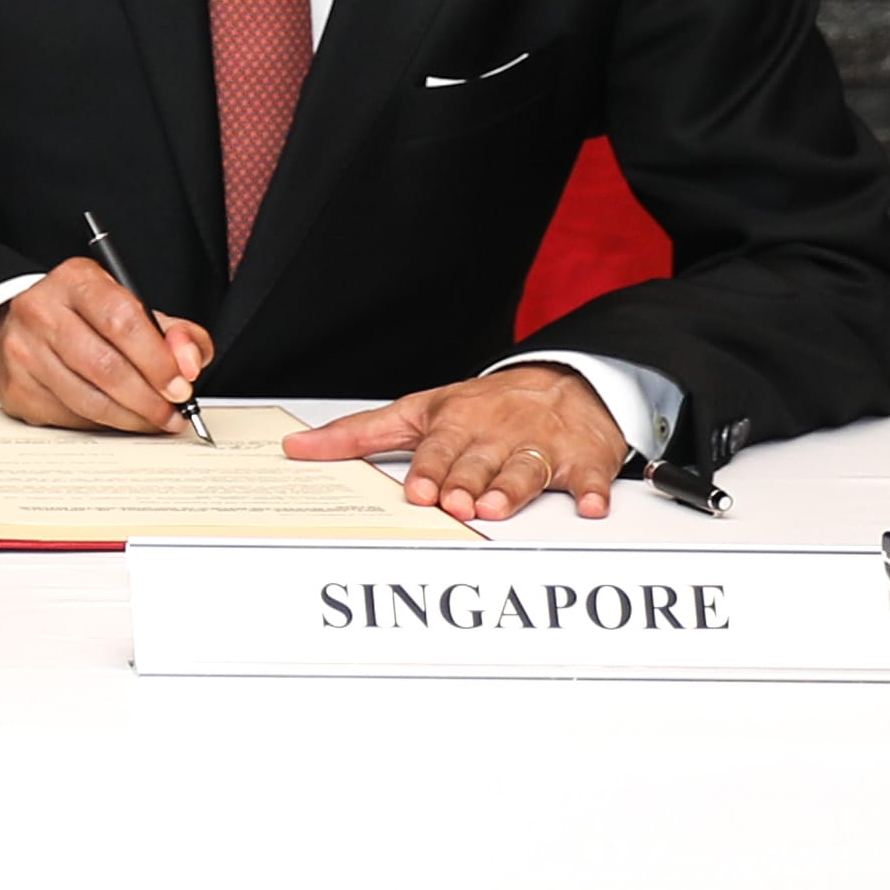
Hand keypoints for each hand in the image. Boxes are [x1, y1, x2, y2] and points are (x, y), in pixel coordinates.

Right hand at [0, 257, 219, 433]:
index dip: (157, 359)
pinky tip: (119, 418)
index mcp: (75, 281)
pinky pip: (71, 417)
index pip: (122, 319)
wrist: (19, 331)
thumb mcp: (131, 309)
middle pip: (105, 365)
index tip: (181, 385)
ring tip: (155, 419)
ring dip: (132, 418)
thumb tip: (189, 362)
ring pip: (89, 399)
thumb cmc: (84, 320)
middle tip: (174, 411)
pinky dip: (104, 425)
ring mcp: (23, 351)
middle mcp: (41, 310)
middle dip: (149, 397)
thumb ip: (173, 332)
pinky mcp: (17, 388)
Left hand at [286, 365, 628, 520]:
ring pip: (524, 469)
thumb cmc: (481, 407)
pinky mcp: (581, 461)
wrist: (562, 382)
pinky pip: (589, 478)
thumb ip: (359, 434)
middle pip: (479, 462)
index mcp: (454, 422)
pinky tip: (589, 505)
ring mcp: (539, 446)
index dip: (428, 470)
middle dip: (466, 482)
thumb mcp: (418, 412)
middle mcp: (495, 433)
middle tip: (455, 504)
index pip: (437, 448)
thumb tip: (297, 449)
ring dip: (512, 488)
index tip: (418, 491)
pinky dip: (592, 491)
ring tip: (496, 508)